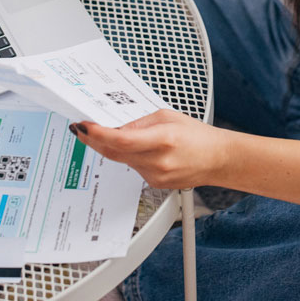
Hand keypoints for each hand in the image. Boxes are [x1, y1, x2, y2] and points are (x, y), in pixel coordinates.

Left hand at [70, 109, 224, 188]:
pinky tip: (132, 148)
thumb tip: (116, 126)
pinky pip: (132, 167)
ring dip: (111, 147)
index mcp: (163, 140)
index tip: (84, 125)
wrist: (218, 160)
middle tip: (81, 128)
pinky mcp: (154, 184)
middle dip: (94, 139)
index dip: (98, 133)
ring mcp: (155, 176)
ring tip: (105, 133)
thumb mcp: (167, 116)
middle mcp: (158, 162)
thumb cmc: (198, 136)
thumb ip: (139, 122)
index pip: (121, 140)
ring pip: (122, 160)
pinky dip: (126, 156)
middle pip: (115, 153)